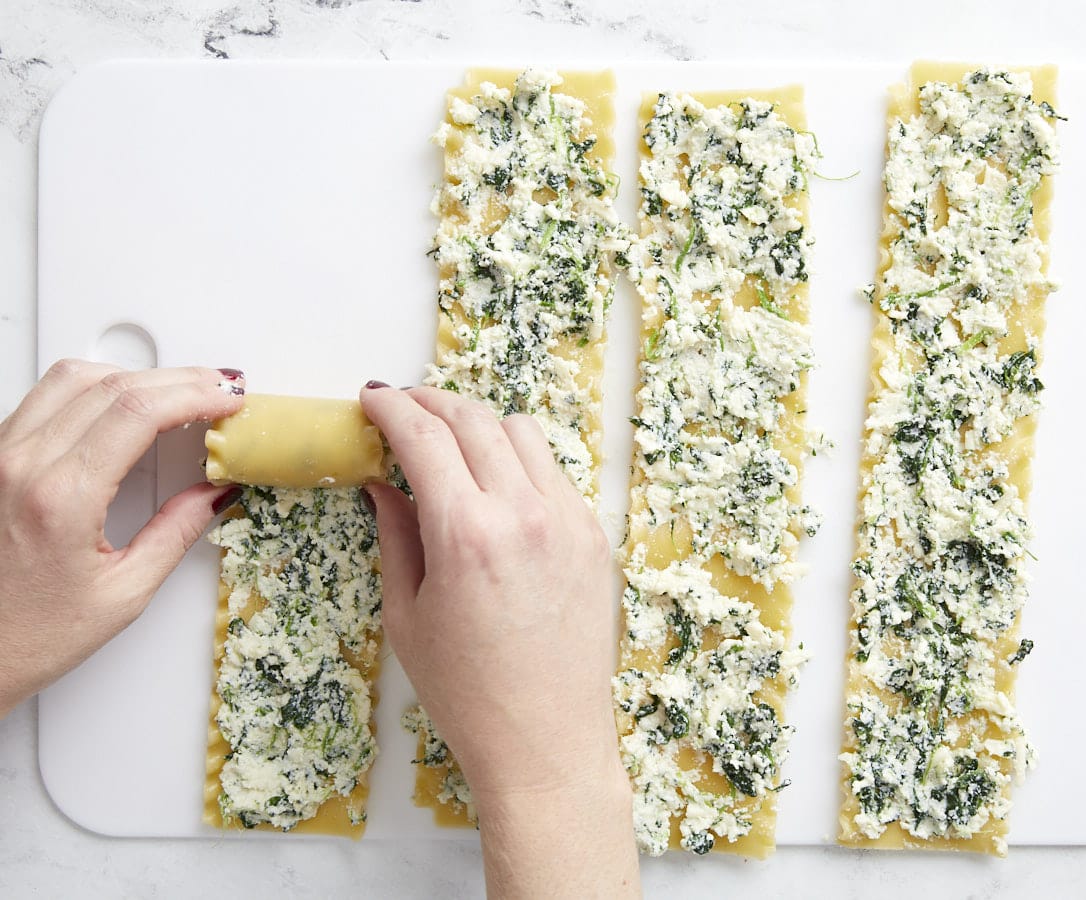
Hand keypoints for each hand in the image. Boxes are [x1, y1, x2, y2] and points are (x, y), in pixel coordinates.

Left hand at [0, 360, 245, 716]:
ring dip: (134, 374)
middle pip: (112, 384)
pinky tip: (122, 404)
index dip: (195, 394)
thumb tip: (216, 493)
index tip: (229, 398)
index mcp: (59, 498)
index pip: (138, 411)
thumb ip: (176, 533)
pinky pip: (44, 397)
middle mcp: (20, 465)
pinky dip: (94, 388)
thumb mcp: (123, 594)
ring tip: (176, 391)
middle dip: (177, 379)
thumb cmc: (28, 636)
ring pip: (73, 377)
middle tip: (218, 389)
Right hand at [361, 384, 638, 898]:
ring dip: (480, 426)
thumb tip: (384, 483)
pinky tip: (498, 489)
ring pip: (523, 433)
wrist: (548, 742)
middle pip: (475, 419)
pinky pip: (553, 473)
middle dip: (432, 402)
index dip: (392, 407)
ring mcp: (569, 520)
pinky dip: (519, 463)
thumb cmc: (467, 694)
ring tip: (452, 446)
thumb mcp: (408, 616)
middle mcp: (525, 513)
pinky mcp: (595, 536)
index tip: (373, 398)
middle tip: (405, 408)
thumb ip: (396, 536)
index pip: (424, 436)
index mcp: (468, 533)